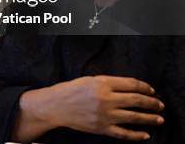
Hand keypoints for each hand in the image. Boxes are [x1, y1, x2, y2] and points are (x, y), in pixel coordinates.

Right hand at [39, 76, 164, 139]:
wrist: (56, 106)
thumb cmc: (71, 90)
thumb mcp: (90, 80)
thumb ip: (109, 83)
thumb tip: (130, 88)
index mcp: (102, 83)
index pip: (131, 84)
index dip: (144, 87)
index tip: (151, 90)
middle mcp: (106, 99)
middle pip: (136, 100)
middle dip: (151, 102)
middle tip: (159, 104)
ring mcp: (105, 115)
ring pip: (133, 117)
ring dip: (149, 118)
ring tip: (158, 119)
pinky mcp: (102, 128)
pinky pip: (124, 133)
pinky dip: (136, 135)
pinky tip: (145, 135)